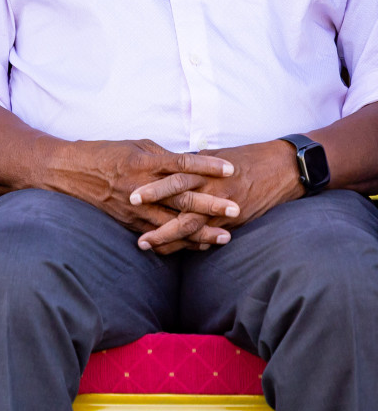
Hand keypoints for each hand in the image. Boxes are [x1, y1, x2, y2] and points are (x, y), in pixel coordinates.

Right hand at [47, 139, 237, 250]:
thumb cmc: (103, 153)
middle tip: (236, 209)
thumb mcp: (133, 146)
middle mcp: (141, 185)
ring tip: (225, 237)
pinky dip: (180, 241)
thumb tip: (190, 162)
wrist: (68, 171)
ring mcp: (134, 206)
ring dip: (201, 231)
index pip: (182, 163)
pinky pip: (158, 234)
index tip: (231, 169)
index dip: (208, 166)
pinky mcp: (128, 221)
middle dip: (211, 204)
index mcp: (143, 161)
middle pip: (182, 197)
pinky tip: (198, 245)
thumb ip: (161, 156)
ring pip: (173, 223)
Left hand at [133, 140, 303, 250]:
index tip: (129, 193)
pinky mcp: (233, 220)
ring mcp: (221, 203)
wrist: (281, 168)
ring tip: (146, 243)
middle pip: (175, 196)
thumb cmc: (244, 159)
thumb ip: (188, 166)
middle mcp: (209, 184)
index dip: (150, 184)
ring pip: (188, 221)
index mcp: (201, 166)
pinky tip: (176, 252)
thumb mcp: (212, 157)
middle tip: (128, 214)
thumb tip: (164, 166)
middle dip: (151, 206)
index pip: (170, 175)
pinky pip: (208, 234)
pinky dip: (191, 243)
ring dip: (165, 234)